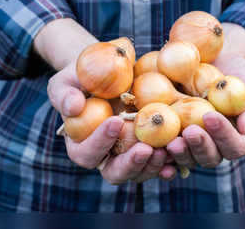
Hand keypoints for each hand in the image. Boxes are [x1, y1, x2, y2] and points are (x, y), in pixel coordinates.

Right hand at [37, 20, 177, 182]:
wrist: (107, 72)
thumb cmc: (81, 78)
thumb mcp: (66, 81)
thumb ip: (64, 94)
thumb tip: (73, 106)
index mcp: (81, 145)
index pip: (87, 153)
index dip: (100, 142)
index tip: (115, 121)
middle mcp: (106, 156)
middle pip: (115, 172)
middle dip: (131, 164)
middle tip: (146, 149)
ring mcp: (129, 153)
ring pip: (140, 171)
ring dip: (154, 164)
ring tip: (169, 148)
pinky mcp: (149, 146)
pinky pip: (160, 160)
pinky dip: (171, 160)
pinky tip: (180, 151)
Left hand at [167, 23, 244, 168]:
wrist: (213, 63)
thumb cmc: (238, 76)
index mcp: (235, 139)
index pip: (234, 146)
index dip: (223, 135)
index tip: (210, 115)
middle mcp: (212, 145)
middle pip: (208, 157)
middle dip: (199, 147)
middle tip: (189, 132)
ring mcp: (190, 141)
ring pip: (185, 157)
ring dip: (178, 153)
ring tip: (169, 142)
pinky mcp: (170, 133)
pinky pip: (164, 149)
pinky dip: (158, 153)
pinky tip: (151, 149)